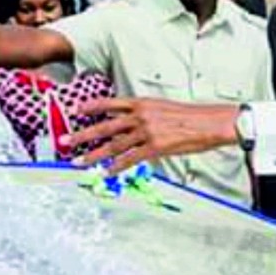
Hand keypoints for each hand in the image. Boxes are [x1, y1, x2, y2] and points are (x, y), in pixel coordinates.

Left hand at [62, 98, 238, 173]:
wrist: (209, 122)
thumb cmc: (191, 116)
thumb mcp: (163, 107)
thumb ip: (144, 113)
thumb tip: (130, 122)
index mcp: (142, 103)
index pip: (110, 103)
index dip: (91, 106)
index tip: (75, 110)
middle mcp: (141, 115)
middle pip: (105, 126)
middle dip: (83, 135)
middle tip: (65, 141)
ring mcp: (147, 131)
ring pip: (114, 145)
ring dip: (94, 155)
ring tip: (80, 162)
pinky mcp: (155, 147)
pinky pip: (130, 159)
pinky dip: (116, 166)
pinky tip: (106, 172)